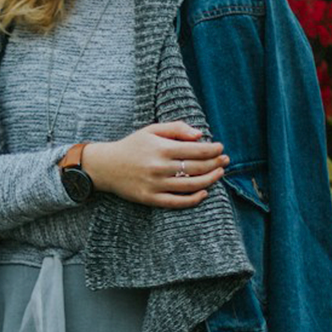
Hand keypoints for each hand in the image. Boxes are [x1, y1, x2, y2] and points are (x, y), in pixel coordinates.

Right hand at [87, 122, 229, 207]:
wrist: (106, 166)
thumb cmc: (132, 146)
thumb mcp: (152, 130)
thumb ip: (176, 129)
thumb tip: (200, 134)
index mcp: (161, 148)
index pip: (195, 149)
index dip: (212, 149)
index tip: (221, 148)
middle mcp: (159, 167)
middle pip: (196, 167)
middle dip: (215, 163)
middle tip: (225, 160)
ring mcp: (155, 184)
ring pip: (190, 185)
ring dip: (210, 180)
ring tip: (219, 174)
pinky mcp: (151, 199)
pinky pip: (177, 202)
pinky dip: (193, 199)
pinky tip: (204, 193)